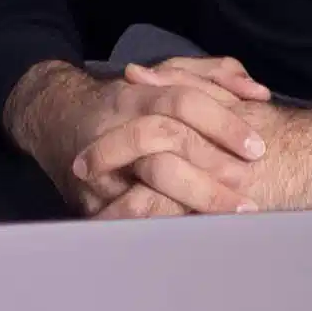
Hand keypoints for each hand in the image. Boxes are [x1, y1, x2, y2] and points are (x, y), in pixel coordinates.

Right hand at [6, 50, 275, 217]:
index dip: (222, 122)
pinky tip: (193, 235)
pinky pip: (130, 213)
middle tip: (251, 187)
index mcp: (139, 93)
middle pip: (168, 135)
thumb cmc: (124, 102)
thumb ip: (212, 75)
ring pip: (152, 174)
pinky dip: (161, 222)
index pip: (184, 100)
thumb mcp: (164, 78)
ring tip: (234, 214)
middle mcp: (118, 121)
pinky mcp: (95, 198)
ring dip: (197, 195)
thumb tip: (257, 92)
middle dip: (213, 163)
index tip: (258, 147)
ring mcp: (104, 161)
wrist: (53, 118)